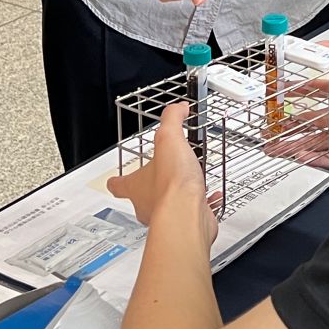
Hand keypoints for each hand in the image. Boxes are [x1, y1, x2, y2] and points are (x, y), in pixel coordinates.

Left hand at [107, 101, 218, 251]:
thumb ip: (171, 120)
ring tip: (189, 182)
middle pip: (142, 198)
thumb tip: (178, 108)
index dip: (118, 180)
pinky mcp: (187, 221)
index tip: (117, 178)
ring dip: (177, 195)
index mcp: (135, 186)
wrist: (188, 215)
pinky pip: (193, 211)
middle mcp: (147, 205)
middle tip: (160, 176)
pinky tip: (212, 194)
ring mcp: (167, 215)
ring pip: (168, 206)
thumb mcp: (168, 139)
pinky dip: (202, 202)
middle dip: (152, 187)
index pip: (118, 184)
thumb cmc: (171, 185)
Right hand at [275, 37, 328, 168]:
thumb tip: (321, 43)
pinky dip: (311, 159)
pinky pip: (327, 158)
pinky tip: (297, 157)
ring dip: (294, 143)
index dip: (301, 90)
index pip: (318, 89)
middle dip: (290, 122)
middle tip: (273, 123)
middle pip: (311, 118)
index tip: (285, 89)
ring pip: (314, 140)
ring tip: (276, 145)